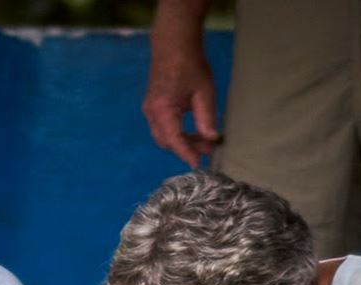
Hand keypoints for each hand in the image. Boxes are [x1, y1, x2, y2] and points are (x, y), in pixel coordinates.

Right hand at [142, 39, 221, 167]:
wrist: (173, 44)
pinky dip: (176, 132)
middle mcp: (151, 112)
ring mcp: (149, 109)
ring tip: (204, 139)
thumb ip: (206, 118)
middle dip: (186, 148)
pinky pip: (162, 127)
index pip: (174, 140)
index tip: (198, 165)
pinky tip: (193, 129)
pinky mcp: (152, 106)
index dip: (186, 154)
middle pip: (166, 142)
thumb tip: (211, 139)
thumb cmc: (190, 65)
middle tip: (208, 148)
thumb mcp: (204, 92)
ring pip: (164, 136)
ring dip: (182, 141)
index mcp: (162, 109)